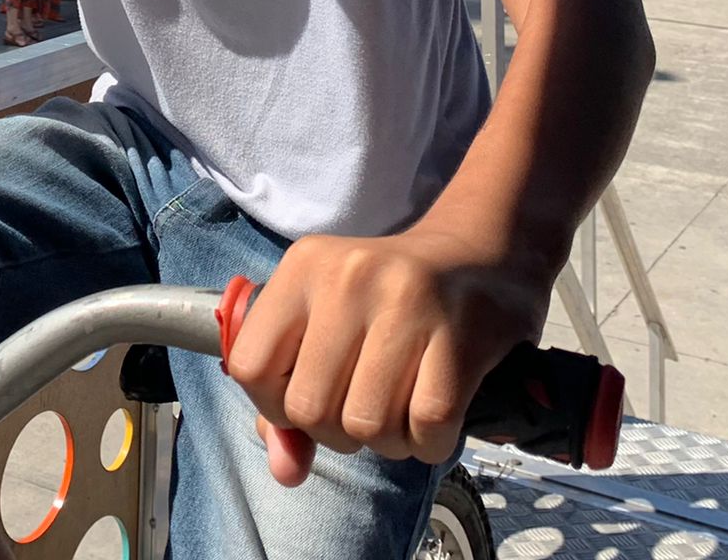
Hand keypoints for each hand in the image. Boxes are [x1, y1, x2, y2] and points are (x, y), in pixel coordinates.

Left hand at [225, 225, 551, 483]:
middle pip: (308, 408)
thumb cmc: (388, 301)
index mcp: (303, 266)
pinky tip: (434, 415)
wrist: (478, 256)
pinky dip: (428, 443)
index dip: (274, 405)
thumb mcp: (324, 324)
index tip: (307, 396)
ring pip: (365, 425)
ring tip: (399, 407)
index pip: (249, 367)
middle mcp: (347, 276)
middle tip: (362, 404)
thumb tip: (285, 471)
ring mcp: (404, 302)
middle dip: (333, 431)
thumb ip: (290, 401)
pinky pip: (426, 428)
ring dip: (384, 440)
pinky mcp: (458, 334)